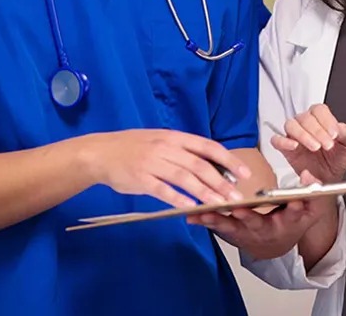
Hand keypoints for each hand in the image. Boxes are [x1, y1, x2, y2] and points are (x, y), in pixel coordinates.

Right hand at [78, 129, 249, 208]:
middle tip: (237, 197)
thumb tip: (214, 167)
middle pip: (199, 165)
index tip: (245, 174)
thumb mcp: (162, 141)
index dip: (228, 160)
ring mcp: (153, 163)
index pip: (208, 147)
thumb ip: (185, 152)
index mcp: (175, 137)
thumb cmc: (136, 147)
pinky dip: (178, 199)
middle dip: (221, 182)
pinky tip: (191, 208)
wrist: (101, 152)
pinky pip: (163, 190)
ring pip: (184, 178)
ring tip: (220, 205)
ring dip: (204, 193)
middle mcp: (167, 148)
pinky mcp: (141, 179)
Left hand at [187, 170, 329, 259]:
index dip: (293, 208)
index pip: (294, 214)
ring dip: (218, 220)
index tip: (292, 201)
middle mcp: (268, 230)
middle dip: (248, 217)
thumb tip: (309, 174)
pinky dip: (205, 222)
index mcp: (290, 222)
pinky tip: (192, 216)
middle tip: (239, 209)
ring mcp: (248, 234)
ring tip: (205, 212)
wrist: (277, 245)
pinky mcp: (233, 234)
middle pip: (258, 224)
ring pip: (233, 228)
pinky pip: (218, 228)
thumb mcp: (311, 208)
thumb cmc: (294, 220)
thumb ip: (314, 191)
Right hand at [270, 104, 345, 183]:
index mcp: (322, 119)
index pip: (319, 110)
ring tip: (315, 147)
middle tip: (327, 145)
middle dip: (317, 131)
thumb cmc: (338, 157)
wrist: (330, 176)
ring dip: (303, 135)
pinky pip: (277, 140)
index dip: (326, 120)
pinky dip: (283, 141)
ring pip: (291, 125)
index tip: (335, 134)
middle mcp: (307, 125)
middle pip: (305, 117)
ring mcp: (294, 136)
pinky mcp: (285, 149)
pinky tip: (295, 146)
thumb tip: (338, 130)